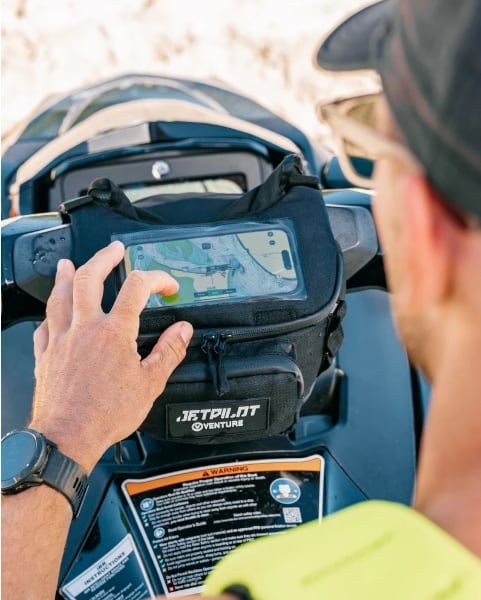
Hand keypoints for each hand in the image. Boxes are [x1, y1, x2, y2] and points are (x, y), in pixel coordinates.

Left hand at [30, 241, 192, 471]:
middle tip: (114, 249)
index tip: (167, 285)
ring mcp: (61, 340)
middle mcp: (85, 329)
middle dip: (104, 258)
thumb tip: (182, 330)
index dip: (156, 279)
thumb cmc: (105, 414)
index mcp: (114, 333)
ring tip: (69, 264)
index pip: (137, 289)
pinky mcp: (44, 355)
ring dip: (66, 276)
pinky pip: (43, 326)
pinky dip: (50, 315)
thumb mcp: (150, 384)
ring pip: (60, 296)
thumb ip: (168, 351)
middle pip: (90, 278)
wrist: (67, 437)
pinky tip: (52, 314)